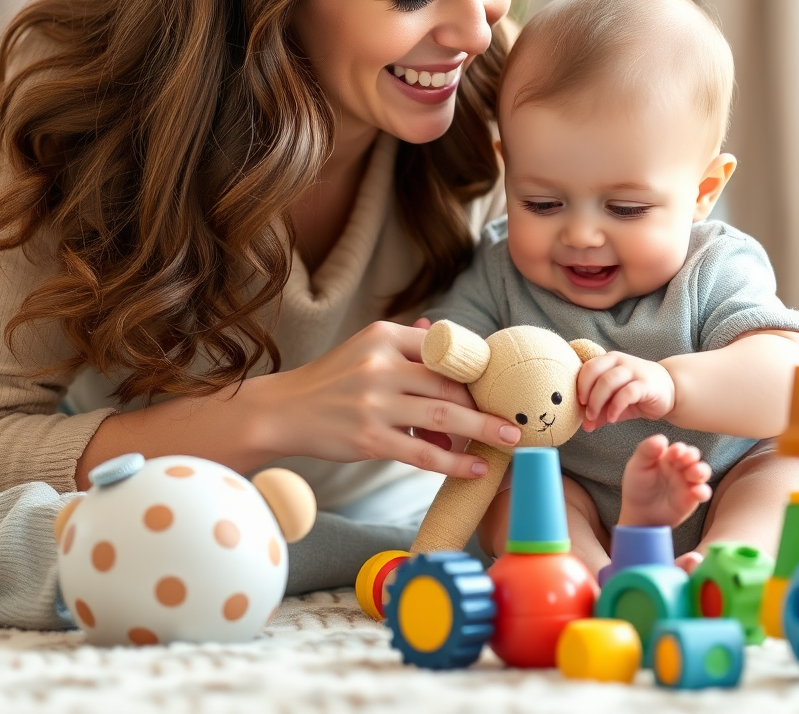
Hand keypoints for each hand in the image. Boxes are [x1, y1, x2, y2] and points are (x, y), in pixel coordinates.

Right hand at [261, 321, 520, 477]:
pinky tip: (474, 468)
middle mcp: (381, 365)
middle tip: (515, 417)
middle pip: (449, 382)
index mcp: (384, 336)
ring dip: (482, 430)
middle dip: (486, 402)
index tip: (499, 384)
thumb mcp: (365, 348)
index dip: (476, 369)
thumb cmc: (331, 380)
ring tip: (509, 441)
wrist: (283, 411)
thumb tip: (440, 330)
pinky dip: (453, 461)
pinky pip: (422, 452)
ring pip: (443, 415)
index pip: (443, 349)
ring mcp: (375, 403)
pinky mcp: (369, 438)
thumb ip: (405, 342)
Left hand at [576, 351, 675, 430]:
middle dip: (586, 394)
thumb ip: (599, 412)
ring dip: (597, 402)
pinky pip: (626, 393)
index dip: (579, 386)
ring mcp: (633, 370)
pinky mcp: (646, 384)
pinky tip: (612, 418)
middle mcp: (619, 361)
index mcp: (608, 361)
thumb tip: (585, 426)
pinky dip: (615, 407)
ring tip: (595, 417)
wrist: (670, 390)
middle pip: (594, 372)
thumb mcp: (614, 403)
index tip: (578, 404)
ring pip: (607, 381)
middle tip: (586, 412)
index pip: (587, 367)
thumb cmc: (638, 394)